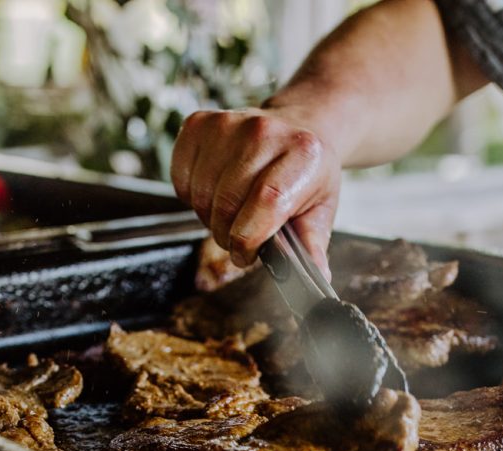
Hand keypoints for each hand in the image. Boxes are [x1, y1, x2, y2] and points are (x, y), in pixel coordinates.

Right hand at [170, 106, 341, 272]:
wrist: (297, 127)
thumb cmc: (306, 172)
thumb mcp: (321, 207)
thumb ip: (313, 244)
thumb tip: (317, 276)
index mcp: (302, 154)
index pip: (266, 202)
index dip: (248, 240)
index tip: (247, 255)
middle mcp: (263, 132)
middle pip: (227, 203)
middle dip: (227, 235)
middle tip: (240, 238)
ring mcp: (227, 123)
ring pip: (201, 195)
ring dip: (210, 218)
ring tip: (230, 214)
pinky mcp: (199, 123)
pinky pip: (181, 179)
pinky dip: (192, 197)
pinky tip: (214, 192)